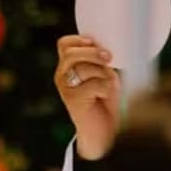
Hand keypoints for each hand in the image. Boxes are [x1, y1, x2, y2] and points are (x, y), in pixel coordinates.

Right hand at [55, 35, 120, 159]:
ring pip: (84, 68)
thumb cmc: (104, 99)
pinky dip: (106, 88)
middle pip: (71, 53)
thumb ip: (100, 60)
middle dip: (93, 53)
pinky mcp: (72, 100)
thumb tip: (105, 48)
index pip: (64, 44)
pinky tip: (105, 97)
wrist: (102, 130)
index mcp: (67, 65)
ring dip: (102, 73)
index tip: (95, 43)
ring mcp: (65, 87)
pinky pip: (94, 84)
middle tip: (108, 58)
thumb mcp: (104, 74)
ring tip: (108, 84)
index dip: (79, 40)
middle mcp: (62, 75)